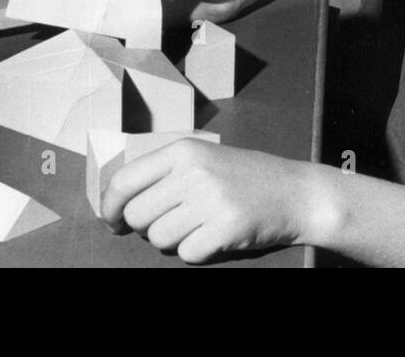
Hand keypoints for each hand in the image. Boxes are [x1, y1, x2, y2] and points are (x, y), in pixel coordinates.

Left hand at [101, 139, 328, 262]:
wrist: (295, 192)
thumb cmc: (244, 176)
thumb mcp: (203, 159)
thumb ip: (164, 173)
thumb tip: (118, 202)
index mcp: (182, 151)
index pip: (125, 180)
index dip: (109, 206)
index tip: (111, 221)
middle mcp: (193, 172)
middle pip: (138, 215)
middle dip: (146, 228)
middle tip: (169, 224)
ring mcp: (210, 200)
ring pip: (160, 238)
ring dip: (173, 240)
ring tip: (197, 227)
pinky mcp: (225, 228)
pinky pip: (187, 254)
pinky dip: (197, 252)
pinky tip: (214, 237)